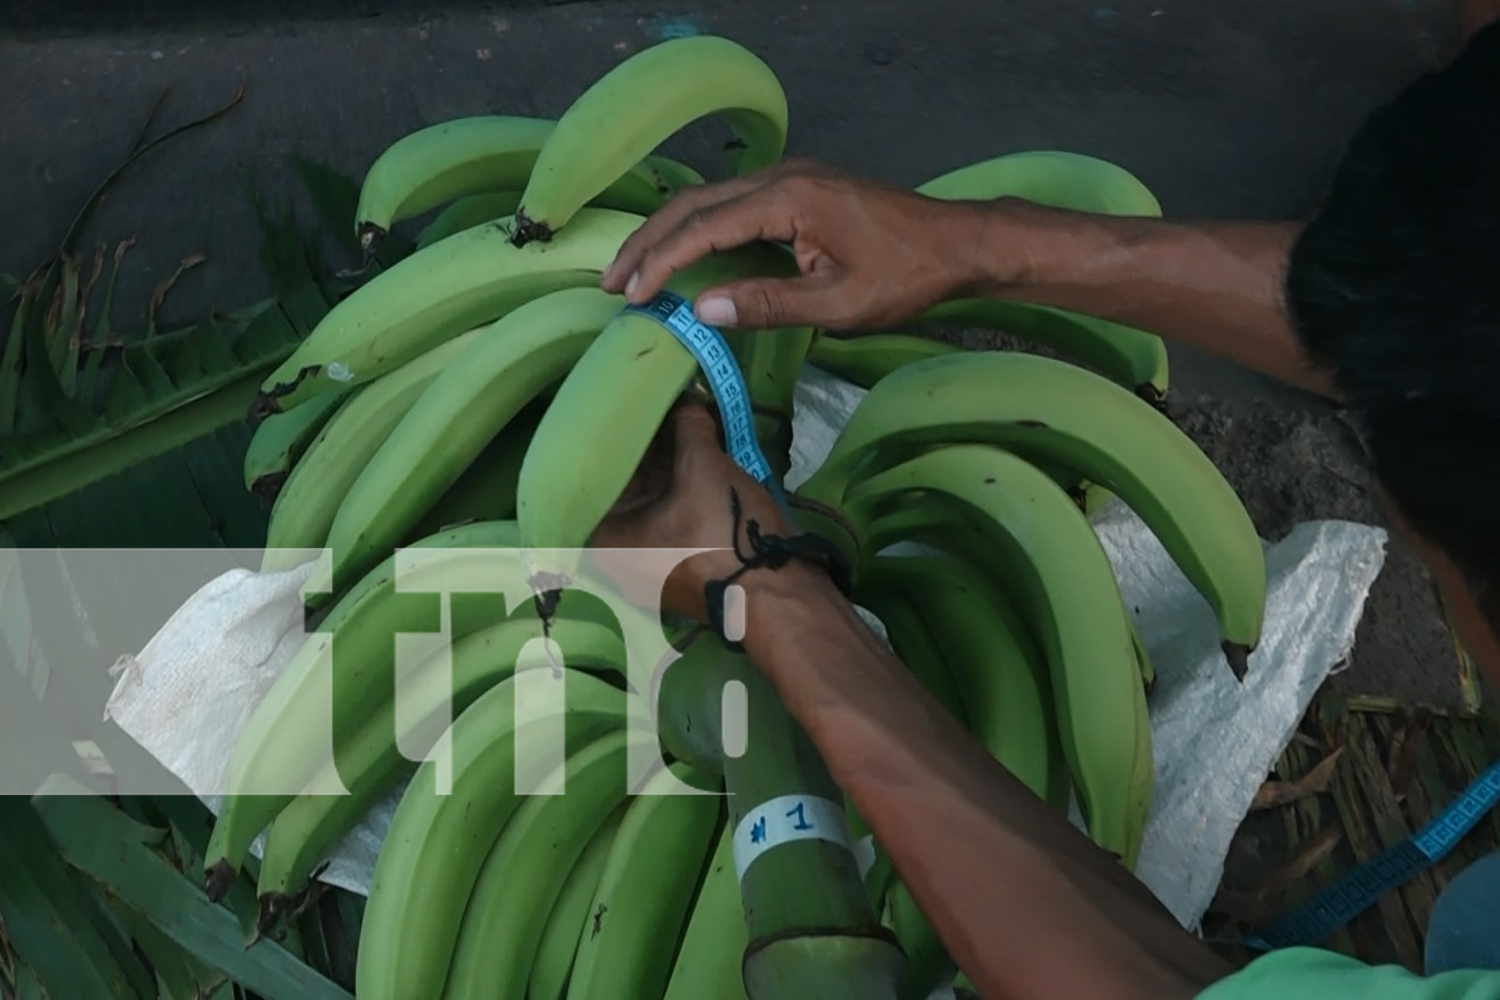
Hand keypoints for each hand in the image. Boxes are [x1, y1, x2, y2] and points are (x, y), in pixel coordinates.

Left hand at [587, 396, 795, 621]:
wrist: (781, 595)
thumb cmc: (726, 534)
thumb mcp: (704, 467)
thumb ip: (687, 424)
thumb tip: (685, 394)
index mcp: (604, 539)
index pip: (596, 472)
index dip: (614, 432)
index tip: (626, 399)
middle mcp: (618, 555)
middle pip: (626, 485)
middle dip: (646, 445)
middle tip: (658, 399)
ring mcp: (650, 562)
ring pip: (653, 498)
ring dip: (669, 462)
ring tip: (679, 413)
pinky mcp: (681, 562)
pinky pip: (673, 513)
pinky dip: (683, 484)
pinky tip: (696, 445)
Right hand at [600, 158, 995, 331]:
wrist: (956, 243)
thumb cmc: (905, 276)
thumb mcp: (838, 304)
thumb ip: (769, 304)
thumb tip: (703, 309)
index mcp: (788, 198)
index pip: (704, 227)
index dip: (663, 263)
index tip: (632, 296)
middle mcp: (782, 176)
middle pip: (695, 204)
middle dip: (649, 243)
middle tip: (612, 283)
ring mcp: (790, 177)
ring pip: (709, 200)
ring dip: (669, 234)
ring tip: (634, 271)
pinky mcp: (799, 188)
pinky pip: (733, 203)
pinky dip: (698, 228)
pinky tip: (683, 255)